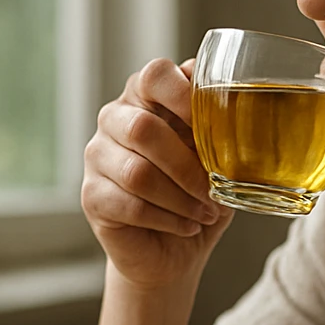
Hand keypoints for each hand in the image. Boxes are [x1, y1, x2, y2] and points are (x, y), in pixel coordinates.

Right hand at [82, 58, 233, 288]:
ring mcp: (97, 157)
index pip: (155, 75)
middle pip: (142, 128)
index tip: (212, 125)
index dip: (184, 95)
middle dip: (187, 165)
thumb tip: (232, 112)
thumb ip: (218, 129)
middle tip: (214, 190)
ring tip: (205, 213)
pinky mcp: (91, 196)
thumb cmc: (197, 194)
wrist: (174, 250)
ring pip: (138, 173)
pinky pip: (131, 206)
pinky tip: (187, 226)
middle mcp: (115, 119)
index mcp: (147, 97)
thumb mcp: (217, 159)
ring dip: (182, 198)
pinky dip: (169, 219)